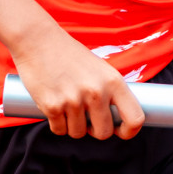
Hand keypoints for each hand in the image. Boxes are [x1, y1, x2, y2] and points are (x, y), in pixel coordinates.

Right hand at [10, 25, 145, 140]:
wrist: (38, 40)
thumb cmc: (68, 54)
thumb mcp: (100, 69)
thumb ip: (109, 91)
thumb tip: (117, 118)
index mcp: (113, 81)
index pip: (135, 117)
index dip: (129, 130)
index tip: (120, 130)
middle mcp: (96, 92)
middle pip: (104, 132)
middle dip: (94, 130)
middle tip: (86, 118)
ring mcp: (74, 100)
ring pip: (78, 133)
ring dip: (72, 125)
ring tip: (67, 106)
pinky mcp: (52, 106)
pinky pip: (59, 130)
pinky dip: (56, 123)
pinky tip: (55, 107)